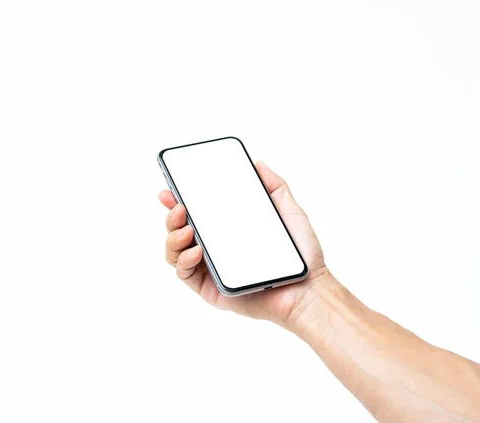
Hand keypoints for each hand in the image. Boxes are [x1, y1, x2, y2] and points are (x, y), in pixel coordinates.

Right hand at [159, 161, 329, 327]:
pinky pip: (185, 274)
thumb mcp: (288, 212)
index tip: (171, 190)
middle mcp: (215, 249)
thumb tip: (258, 164)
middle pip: (179, 230)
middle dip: (171, 216)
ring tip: (186, 229)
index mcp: (227, 231)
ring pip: (175, 252)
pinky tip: (197, 251)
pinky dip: (183, 260)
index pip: (196, 213)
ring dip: (172, 237)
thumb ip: (274, 186)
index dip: (178, 201)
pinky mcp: (210, 289)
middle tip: (178, 206)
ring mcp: (211, 269)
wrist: (308, 289)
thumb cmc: (301, 256)